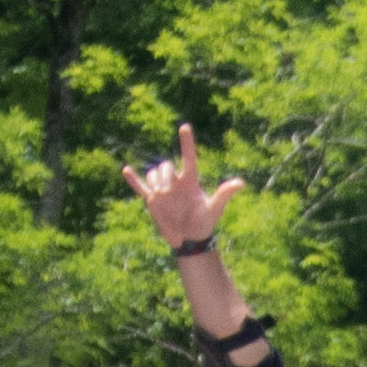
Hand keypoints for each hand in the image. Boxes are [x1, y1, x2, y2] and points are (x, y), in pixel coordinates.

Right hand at [121, 121, 246, 253]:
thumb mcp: (214, 209)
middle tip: (166, 191)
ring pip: (153, 174)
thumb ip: (224, 194)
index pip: (189, 157)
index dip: (187, 142)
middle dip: (164, 175)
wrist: (190, 240)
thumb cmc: (204, 224)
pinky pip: (140, 187)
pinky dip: (133, 180)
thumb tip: (240, 183)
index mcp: (190, 181)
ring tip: (160, 195)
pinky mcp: (153, 200)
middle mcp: (176, 182)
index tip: (185, 127)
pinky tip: (125, 170)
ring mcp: (163, 190)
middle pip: (165, 165)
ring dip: (154, 180)